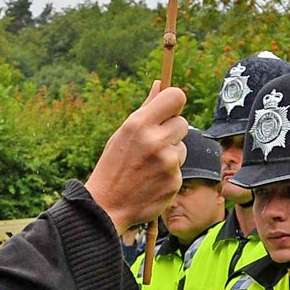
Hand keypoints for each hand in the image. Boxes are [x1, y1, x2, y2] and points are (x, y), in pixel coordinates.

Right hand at [88, 86, 190, 231]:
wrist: (107, 205)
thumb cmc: (114, 165)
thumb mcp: (123, 133)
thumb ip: (146, 108)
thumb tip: (161, 84)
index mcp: (139, 124)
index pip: (176, 97)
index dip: (175, 101)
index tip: (169, 109)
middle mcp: (156, 140)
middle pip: (183, 122)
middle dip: (171, 131)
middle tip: (152, 144)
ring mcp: (168, 162)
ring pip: (182, 148)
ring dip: (171, 154)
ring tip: (149, 166)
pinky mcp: (175, 181)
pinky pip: (180, 169)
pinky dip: (169, 174)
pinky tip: (152, 180)